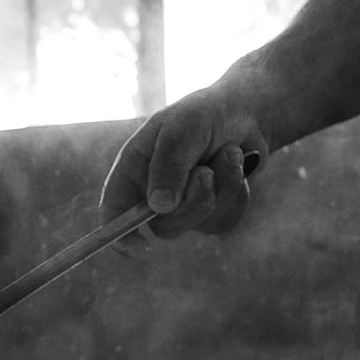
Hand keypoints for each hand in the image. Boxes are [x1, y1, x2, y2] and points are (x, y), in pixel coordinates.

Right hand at [99, 75, 270, 239]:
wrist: (244, 111)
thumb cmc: (204, 113)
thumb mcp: (183, 128)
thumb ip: (168, 164)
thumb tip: (159, 207)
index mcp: (133, 171)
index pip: (114, 211)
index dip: (119, 235)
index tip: (139, 247)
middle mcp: (153, 193)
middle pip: (164, 226)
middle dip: (193, 201)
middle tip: (205, 172)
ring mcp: (183, 206)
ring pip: (200, 223)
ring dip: (222, 187)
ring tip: (228, 154)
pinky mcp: (212, 212)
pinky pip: (225, 220)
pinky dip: (237, 192)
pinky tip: (236, 166)